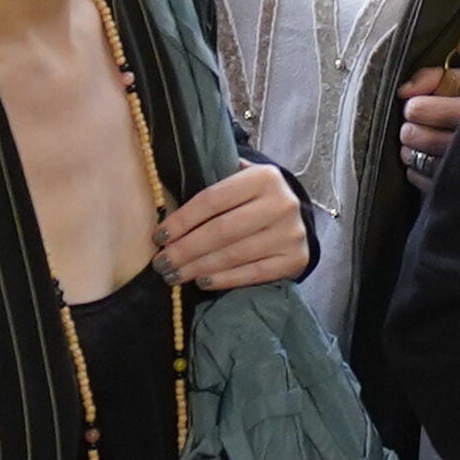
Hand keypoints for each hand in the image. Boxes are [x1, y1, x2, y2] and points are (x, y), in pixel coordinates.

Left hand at [155, 160, 314, 295]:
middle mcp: (281, 203)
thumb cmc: (256, 198)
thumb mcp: (241, 180)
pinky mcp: (295, 259)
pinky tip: (203, 282)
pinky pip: (253, 273)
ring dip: (199, 267)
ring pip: (235, 254)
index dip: (182, 220)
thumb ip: (213, 185)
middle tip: (162, 263)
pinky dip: (224, 279)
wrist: (299, 217)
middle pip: (222, 230)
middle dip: (186, 249)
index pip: (212, 200)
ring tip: (175, 275)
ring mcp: (290, 234)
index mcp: (263, 177)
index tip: (159, 237)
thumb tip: (168, 207)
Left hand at [394, 66, 459, 184]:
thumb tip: (404, 92)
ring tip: (421, 143)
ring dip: (412, 150)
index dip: (414, 106)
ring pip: (416, 159)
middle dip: (411, 128)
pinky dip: (419, 171)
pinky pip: (422, 182)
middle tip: (417, 126)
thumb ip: (432, 78)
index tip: (419, 106)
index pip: (418, 109)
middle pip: (413, 135)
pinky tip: (429, 161)